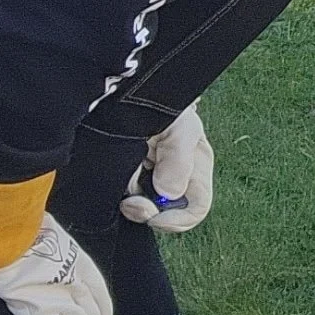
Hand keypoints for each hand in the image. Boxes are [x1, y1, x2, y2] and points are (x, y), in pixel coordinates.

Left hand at [121, 105, 214, 232]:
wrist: (131, 94)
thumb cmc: (165, 106)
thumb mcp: (179, 128)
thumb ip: (179, 160)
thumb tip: (169, 194)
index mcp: (197, 170)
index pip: (196, 210)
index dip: (176, 220)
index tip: (152, 214)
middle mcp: (178, 180)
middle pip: (166, 215)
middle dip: (145, 212)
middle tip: (129, 201)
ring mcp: (153, 182)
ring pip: (141, 209)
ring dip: (129, 199)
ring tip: (125, 172)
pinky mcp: (130, 181)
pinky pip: (123, 198)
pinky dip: (116, 192)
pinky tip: (118, 175)